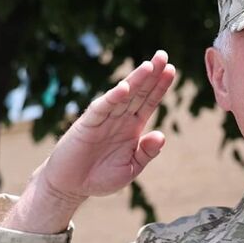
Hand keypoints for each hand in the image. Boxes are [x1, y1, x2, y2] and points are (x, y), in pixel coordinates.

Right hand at [40, 50, 175, 202]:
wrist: (71, 187)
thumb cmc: (101, 177)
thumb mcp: (131, 168)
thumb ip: (146, 153)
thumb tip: (161, 135)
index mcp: (133, 127)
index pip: (149, 101)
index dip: (160, 86)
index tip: (172, 70)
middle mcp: (120, 118)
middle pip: (139, 92)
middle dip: (151, 74)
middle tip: (163, 55)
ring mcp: (103, 120)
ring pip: (123, 96)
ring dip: (136, 81)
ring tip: (150, 65)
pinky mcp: (87, 125)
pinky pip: (101, 109)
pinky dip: (112, 99)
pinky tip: (124, 88)